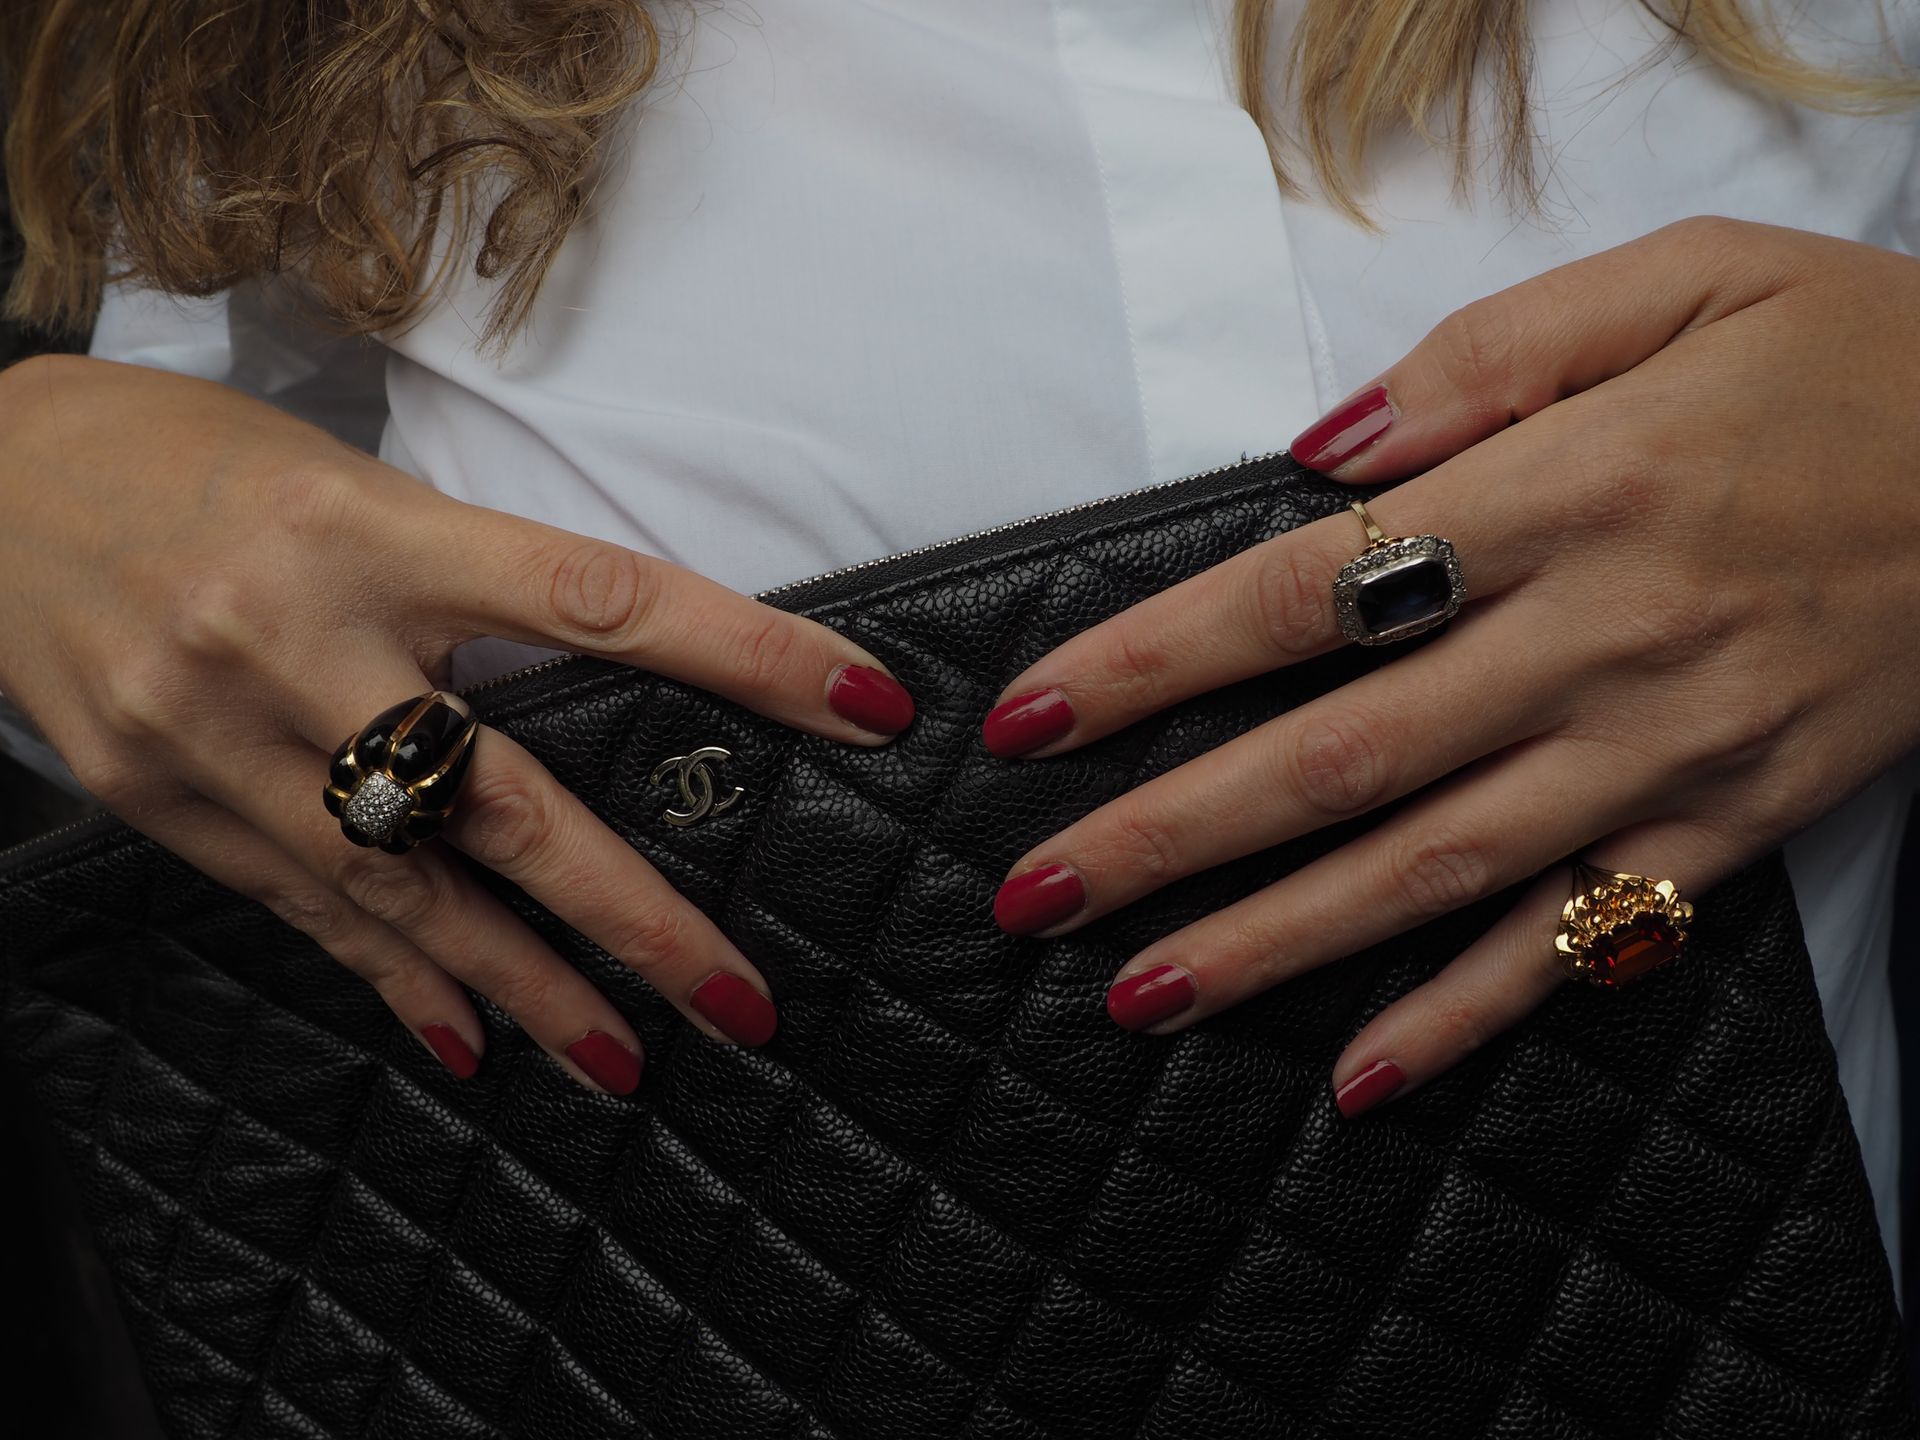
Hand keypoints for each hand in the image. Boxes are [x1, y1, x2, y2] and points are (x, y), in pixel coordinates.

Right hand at [0, 355, 916, 1091]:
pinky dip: (394, 977)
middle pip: (502, 801)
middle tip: (738, 1000)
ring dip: (521, 986)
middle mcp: (295, 634)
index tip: (864, 707)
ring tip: (621, 1061)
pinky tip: (466, 1041)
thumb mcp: (363, 485)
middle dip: (633, 916)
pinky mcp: (154, 800)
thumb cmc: (208, 463)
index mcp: (379, 528)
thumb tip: (623, 685)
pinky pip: (303, 910)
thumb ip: (480, 584)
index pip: (603, 599)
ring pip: (403, 888)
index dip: (747, 657)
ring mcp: (212, 732)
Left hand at [980, 217, 1919, 1115]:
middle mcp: (1603, 637)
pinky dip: (1470, 1014)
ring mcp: (1669, 750)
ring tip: (1139, 994)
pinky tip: (1360, 1075)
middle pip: (1340, 757)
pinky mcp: (1733, 824)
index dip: (1153, 661)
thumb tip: (1320, 453)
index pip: (1305, 592)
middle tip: (1035, 898)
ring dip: (1275, 941)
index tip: (1032, 718)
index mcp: (1569, 489)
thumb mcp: (1685, 279)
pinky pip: (1583, 937)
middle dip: (1170, 835)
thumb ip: (1489, 354)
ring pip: (1435, 870)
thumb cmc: (1864, 359)